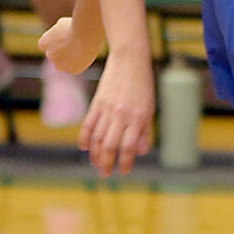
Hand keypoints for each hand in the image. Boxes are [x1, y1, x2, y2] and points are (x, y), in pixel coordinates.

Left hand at [39, 14, 100, 76]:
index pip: (44, 44)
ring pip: (63, 63)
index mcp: (44, 42)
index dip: (53, 41)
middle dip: (62, 50)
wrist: (86, 36)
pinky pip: (74, 67)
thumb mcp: (62, 23)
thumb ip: (58, 31)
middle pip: (54, 54)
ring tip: (81, 48)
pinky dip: (79, 62)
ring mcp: (60, 64)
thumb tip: (60, 32)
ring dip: (69, 58)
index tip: (62, 38)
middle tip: (74, 42)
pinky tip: (85, 54)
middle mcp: (49, 55)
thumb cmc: (74, 26)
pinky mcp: (72, 70)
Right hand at [78, 47, 153, 177]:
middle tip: (105, 174)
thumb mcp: (149, 107)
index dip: (126, 161)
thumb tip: (141, 151)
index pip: (129, 146)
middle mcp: (122, 115)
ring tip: (97, 164)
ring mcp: (107, 109)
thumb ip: (144, 130)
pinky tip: (85, 148)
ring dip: (96, 154)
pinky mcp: (97, 103)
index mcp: (138, 116)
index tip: (124, 171)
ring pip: (98, 138)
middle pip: (110, 145)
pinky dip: (85, 138)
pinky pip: (88, 124)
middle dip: (107, 163)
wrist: (129, 59)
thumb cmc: (142, 84)